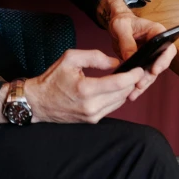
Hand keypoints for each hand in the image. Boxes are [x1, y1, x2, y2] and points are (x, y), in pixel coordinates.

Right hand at [23, 48, 143, 123]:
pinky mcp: (92, 120)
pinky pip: (112, 108)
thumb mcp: (70, 58)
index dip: (132, 75)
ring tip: (128, 78)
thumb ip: (94, 57)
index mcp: (86, 89)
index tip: (139, 68)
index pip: (118, 83)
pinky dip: (117, 97)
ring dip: (126, 90)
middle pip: (122, 94)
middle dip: (132, 82)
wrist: (38, 102)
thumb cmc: (53, 78)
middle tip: (136, 71)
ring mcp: (92, 116)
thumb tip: (115, 62)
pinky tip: (116, 88)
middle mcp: (91, 106)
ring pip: (119, 102)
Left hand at [97, 0, 176, 101]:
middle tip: (139, 84)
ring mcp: (152, 55)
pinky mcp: (145, 63)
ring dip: (144, 84)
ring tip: (133, 93)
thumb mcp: (121, 27)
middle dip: (150, 76)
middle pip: (161, 64)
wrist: (117, 25)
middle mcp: (158, 45)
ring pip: (152, 73)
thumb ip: (126, 41)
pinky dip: (138, 84)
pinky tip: (131, 93)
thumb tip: (130, 57)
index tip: (155, 70)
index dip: (164, 60)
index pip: (168, 48)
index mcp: (157, 32)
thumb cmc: (122, 21)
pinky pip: (144, 76)